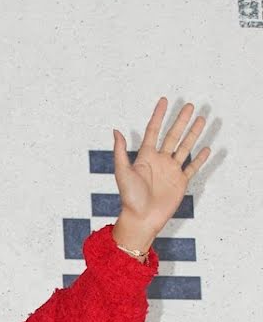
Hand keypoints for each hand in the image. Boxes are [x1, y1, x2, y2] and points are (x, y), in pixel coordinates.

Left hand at [112, 97, 210, 242]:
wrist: (141, 220)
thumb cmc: (129, 198)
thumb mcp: (122, 173)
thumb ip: (120, 152)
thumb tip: (115, 130)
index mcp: (146, 157)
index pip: (153, 131)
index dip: (158, 116)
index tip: (164, 100)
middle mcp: (159, 161)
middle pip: (172, 136)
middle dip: (181, 121)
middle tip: (189, 105)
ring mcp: (171, 171)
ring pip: (184, 147)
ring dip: (193, 134)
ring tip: (201, 119)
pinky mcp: (180, 183)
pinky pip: (192, 168)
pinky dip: (199, 158)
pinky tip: (206, 148)